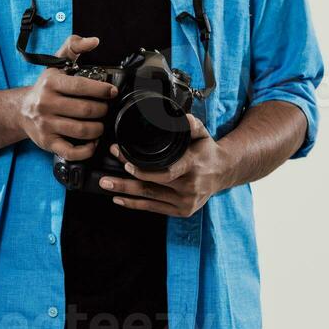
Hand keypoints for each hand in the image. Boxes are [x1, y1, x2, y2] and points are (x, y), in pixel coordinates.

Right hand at [19, 34, 117, 160]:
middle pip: (85, 110)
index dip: (101, 90)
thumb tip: (93, 41)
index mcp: (50, 83)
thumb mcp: (56, 63)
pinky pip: (71, 151)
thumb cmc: (45, 88)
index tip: (112, 92)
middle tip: (105, 109)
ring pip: (82, 131)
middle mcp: (45, 104)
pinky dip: (87, 150)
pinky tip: (92, 142)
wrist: (21, 110)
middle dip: (102, 110)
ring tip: (101, 124)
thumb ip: (74, 47)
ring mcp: (46, 125)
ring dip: (98, 129)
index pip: (81, 87)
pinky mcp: (47, 142)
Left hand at [99, 113, 229, 216]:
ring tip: (106, 185)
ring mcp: (186, 202)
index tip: (125, 162)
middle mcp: (190, 187)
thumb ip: (191, 125)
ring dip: (125, 192)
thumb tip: (179, 117)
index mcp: (193, 166)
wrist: (223, 173)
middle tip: (106, 177)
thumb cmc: (207, 151)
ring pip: (149, 198)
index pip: (165, 171)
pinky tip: (119, 199)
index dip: (143, 170)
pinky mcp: (182, 211)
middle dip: (125, 180)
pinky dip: (134, 204)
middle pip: (151, 185)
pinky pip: (153, 208)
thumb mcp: (203, 134)